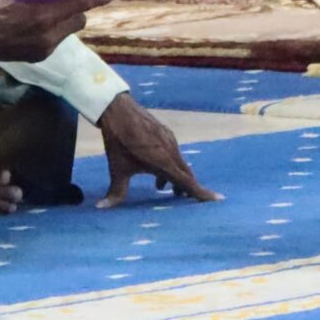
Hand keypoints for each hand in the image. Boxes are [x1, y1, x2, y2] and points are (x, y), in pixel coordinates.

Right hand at [0, 0, 114, 70]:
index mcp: (41, 15)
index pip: (79, 4)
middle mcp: (47, 34)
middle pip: (79, 20)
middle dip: (79, 10)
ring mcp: (45, 48)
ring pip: (69, 31)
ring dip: (67, 21)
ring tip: (54, 12)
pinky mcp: (41, 56)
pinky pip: (57, 40)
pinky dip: (54, 31)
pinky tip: (41, 26)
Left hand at [96, 93, 220, 207]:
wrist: (118, 110)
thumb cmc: (118, 142)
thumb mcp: (117, 169)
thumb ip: (115, 192)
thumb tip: (101, 209)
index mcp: (163, 163)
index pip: (187, 182)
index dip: (202, 193)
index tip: (218, 199)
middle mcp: (172, 151)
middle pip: (186, 174)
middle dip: (187, 188)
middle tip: (183, 201)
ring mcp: (170, 140)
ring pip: (180, 163)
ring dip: (175, 176)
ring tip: (164, 188)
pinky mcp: (166, 133)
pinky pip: (174, 153)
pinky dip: (171, 164)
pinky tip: (157, 170)